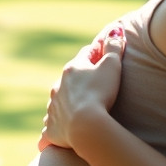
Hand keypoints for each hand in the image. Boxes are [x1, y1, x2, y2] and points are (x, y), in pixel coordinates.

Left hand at [38, 23, 124, 151]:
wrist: (86, 125)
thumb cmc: (100, 93)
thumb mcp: (112, 67)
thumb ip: (114, 48)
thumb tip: (115, 30)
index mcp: (72, 70)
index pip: (84, 57)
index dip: (94, 55)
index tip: (98, 54)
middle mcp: (58, 87)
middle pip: (68, 80)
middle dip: (76, 81)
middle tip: (87, 85)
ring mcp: (53, 108)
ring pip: (56, 103)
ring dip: (63, 104)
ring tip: (71, 110)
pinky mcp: (52, 129)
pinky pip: (50, 128)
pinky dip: (52, 130)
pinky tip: (50, 136)